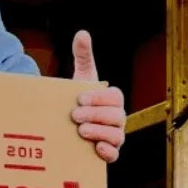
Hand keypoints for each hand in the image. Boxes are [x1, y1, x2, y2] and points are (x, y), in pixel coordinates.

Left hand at [70, 29, 125, 162]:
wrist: (69, 123)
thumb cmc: (79, 99)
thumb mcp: (81, 77)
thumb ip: (82, 55)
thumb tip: (82, 33)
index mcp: (113, 99)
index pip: (115, 97)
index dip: (98, 98)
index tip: (79, 98)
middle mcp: (118, 118)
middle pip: (116, 116)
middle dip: (95, 115)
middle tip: (74, 115)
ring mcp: (115, 136)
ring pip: (117, 135)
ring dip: (99, 132)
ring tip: (80, 131)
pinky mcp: (108, 152)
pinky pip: (114, 155)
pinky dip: (107, 152)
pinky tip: (95, 148)